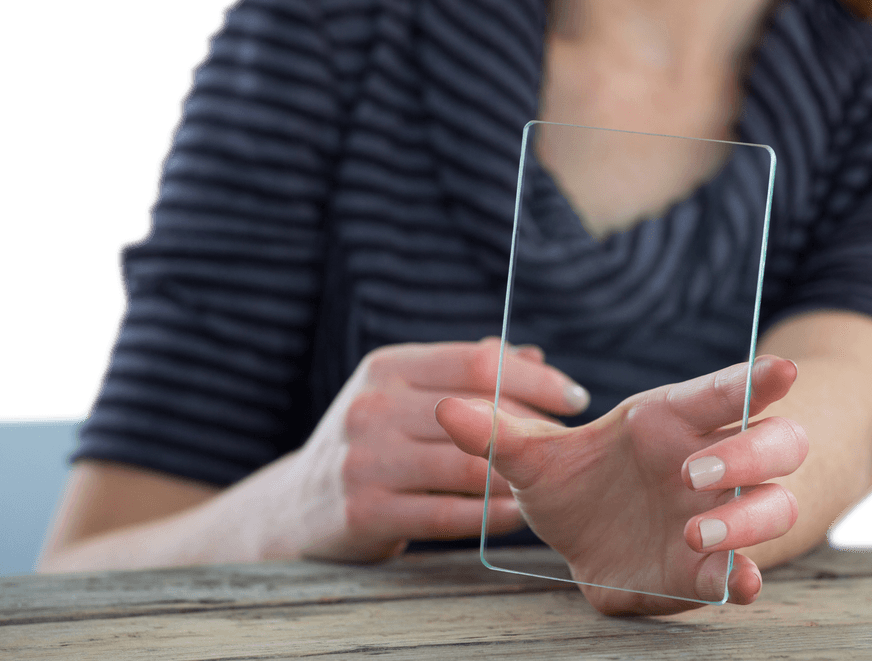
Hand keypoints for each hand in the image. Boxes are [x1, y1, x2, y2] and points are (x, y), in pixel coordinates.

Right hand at [282, 337, 590, 561]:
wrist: (296, 508)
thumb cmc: (374, 442)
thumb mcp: (405, 395)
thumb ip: (466, 375)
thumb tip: (534, 354)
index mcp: (386, 367)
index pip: (476, 361)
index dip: (535, 377)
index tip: (575, 397)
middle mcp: (372, 407)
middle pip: (478, 412)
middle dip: (536, 429)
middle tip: (573, 446)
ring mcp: (365, 461)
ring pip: (468, 467)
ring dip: (520, 477)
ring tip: (553, 482)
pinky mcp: (364, 513)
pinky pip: (448, 516)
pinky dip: (493, 517)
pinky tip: (521, 515)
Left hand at [435, 355, 807, 614]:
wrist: (591, 539)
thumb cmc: (577, 483)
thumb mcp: (531, 462)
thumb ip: (495, 436)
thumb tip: (444, 407)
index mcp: (671, 421)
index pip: (721, 393)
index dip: (753, 380)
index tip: (780, 371)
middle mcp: (709, 463)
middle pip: (774, 444)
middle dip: (749, 451)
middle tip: (695, 470)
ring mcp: (720, 515)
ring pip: (774, 504)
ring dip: (748, 516)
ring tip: (698, 530)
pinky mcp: (711, 567)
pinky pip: (747, 570)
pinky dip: (748, 577)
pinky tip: (740, 584)